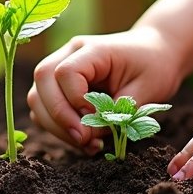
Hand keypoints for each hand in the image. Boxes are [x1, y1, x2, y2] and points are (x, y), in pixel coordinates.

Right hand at [27, 27, 181, 149]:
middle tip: (85, 139)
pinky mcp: (58, 85)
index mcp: (93, 49)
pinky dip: (58, 127)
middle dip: (59, 117)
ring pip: (37, 97)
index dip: (75, 100)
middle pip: (42, 81)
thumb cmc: (153, 67)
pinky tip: (84, 138)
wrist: (155, 53)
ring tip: (87, 143)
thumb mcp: (146, 90)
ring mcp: (59, 67)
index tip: (97, 118)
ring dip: (56, 126)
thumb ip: (116, 112)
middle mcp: (69, 54)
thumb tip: (86, 134)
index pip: (65, 72)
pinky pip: (44, 108)